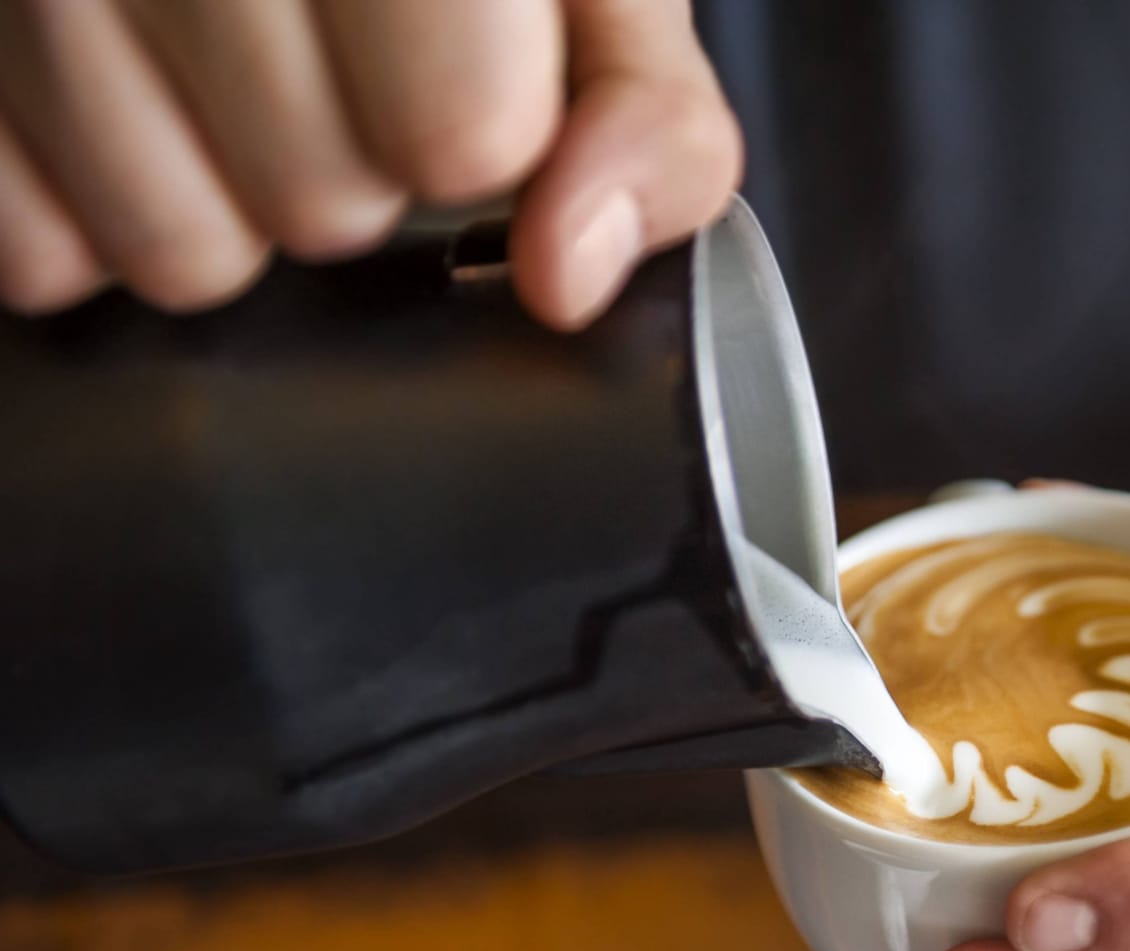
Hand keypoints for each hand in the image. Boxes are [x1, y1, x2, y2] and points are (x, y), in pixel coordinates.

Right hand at [0, 0, 740, 328]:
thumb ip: (644, 117)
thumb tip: (567, 278)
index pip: (464, 135)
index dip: (483, 134)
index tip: (463, 71)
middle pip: (324, 208)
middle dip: (358, 171)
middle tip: (337, 67)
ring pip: (181, 255)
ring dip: (233, 207)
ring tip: (233, 87)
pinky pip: (42, 256)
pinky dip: (96, 212)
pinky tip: (135, 106)